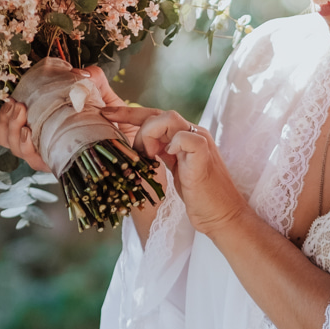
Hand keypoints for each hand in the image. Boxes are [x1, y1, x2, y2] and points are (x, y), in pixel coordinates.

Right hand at [0, 66, 131, 172]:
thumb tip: (82, 69)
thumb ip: (94, 82)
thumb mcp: (107, 101)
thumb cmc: (120, 130)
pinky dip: (26, 145)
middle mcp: (42, 145)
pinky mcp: (58, 166)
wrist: (140, 157)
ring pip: (14, 148)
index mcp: (45, 129)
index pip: (10, 125)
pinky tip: (27, 132)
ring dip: (12, 128)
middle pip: (6, 137)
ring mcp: (49, 157)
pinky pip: (33, 159)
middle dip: (3, 118)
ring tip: (22, 111)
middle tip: (16, 103)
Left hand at [100, 106, 250, 236]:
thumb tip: (138, 150)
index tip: (106, 113)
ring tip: (149, 157)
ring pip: (170, 119)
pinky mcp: (204, 155)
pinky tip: (168, 157)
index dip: (130, 113)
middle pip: (158, 113)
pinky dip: (174, 143)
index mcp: (185, 136)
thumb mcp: (175, 170)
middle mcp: (194, 133)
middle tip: (127, 144)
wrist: (222, 215)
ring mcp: (201, 142)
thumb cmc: (199, 197)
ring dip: (150, 135)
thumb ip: (162, 155)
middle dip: (133, 122)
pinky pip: (186, 137)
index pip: (155, 116)